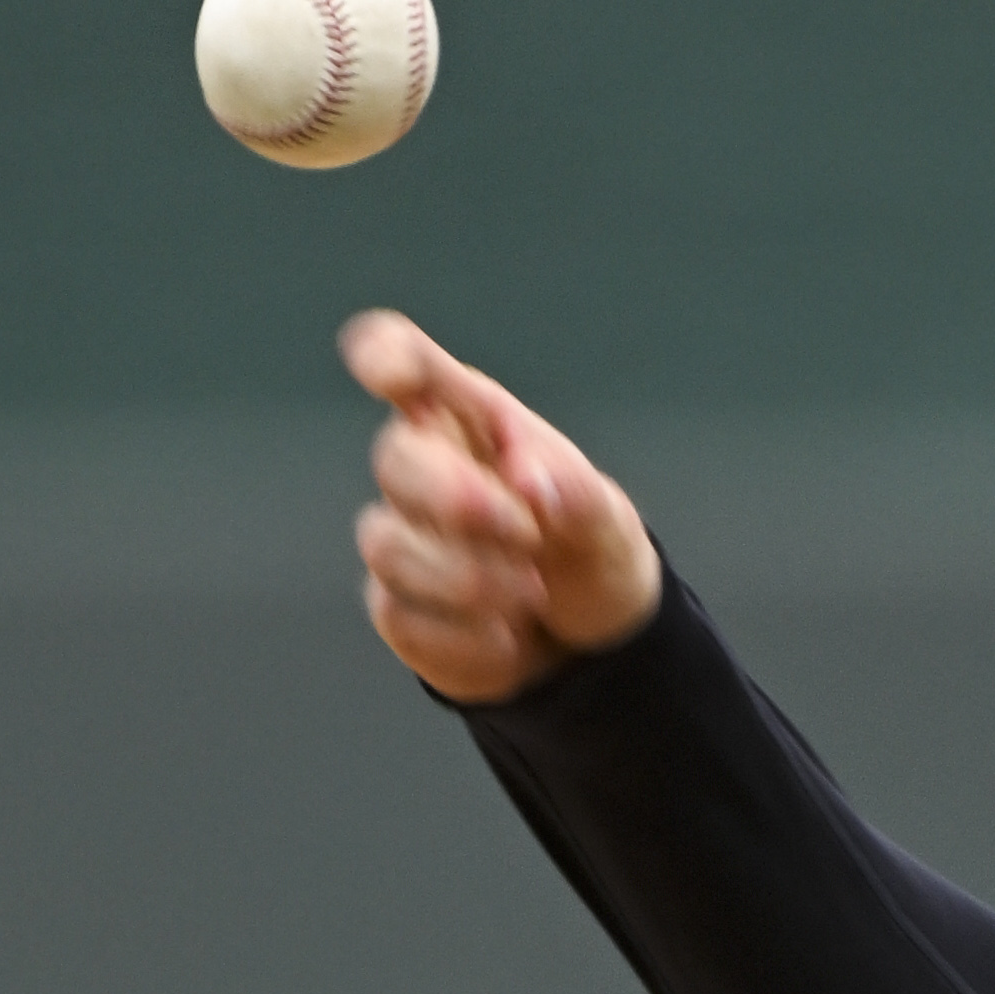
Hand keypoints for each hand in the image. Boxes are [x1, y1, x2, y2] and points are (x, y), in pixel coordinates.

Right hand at [339, 310, 662, 703]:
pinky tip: (509, 637)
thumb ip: (578, 494)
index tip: (388, 373)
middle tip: (529, 532)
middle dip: (459, 500)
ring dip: (470, 577)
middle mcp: (424, 466)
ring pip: (388, 545)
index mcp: (470, 418)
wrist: (589, 638)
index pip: (407, 362)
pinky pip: (401, 616)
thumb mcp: (607, 520)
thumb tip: (531, 484)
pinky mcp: (395, 605)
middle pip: (394, 460)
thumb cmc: (586, 546)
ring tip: (533, 592)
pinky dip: (466, 635)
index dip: (386, 355)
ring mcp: (400, 536)